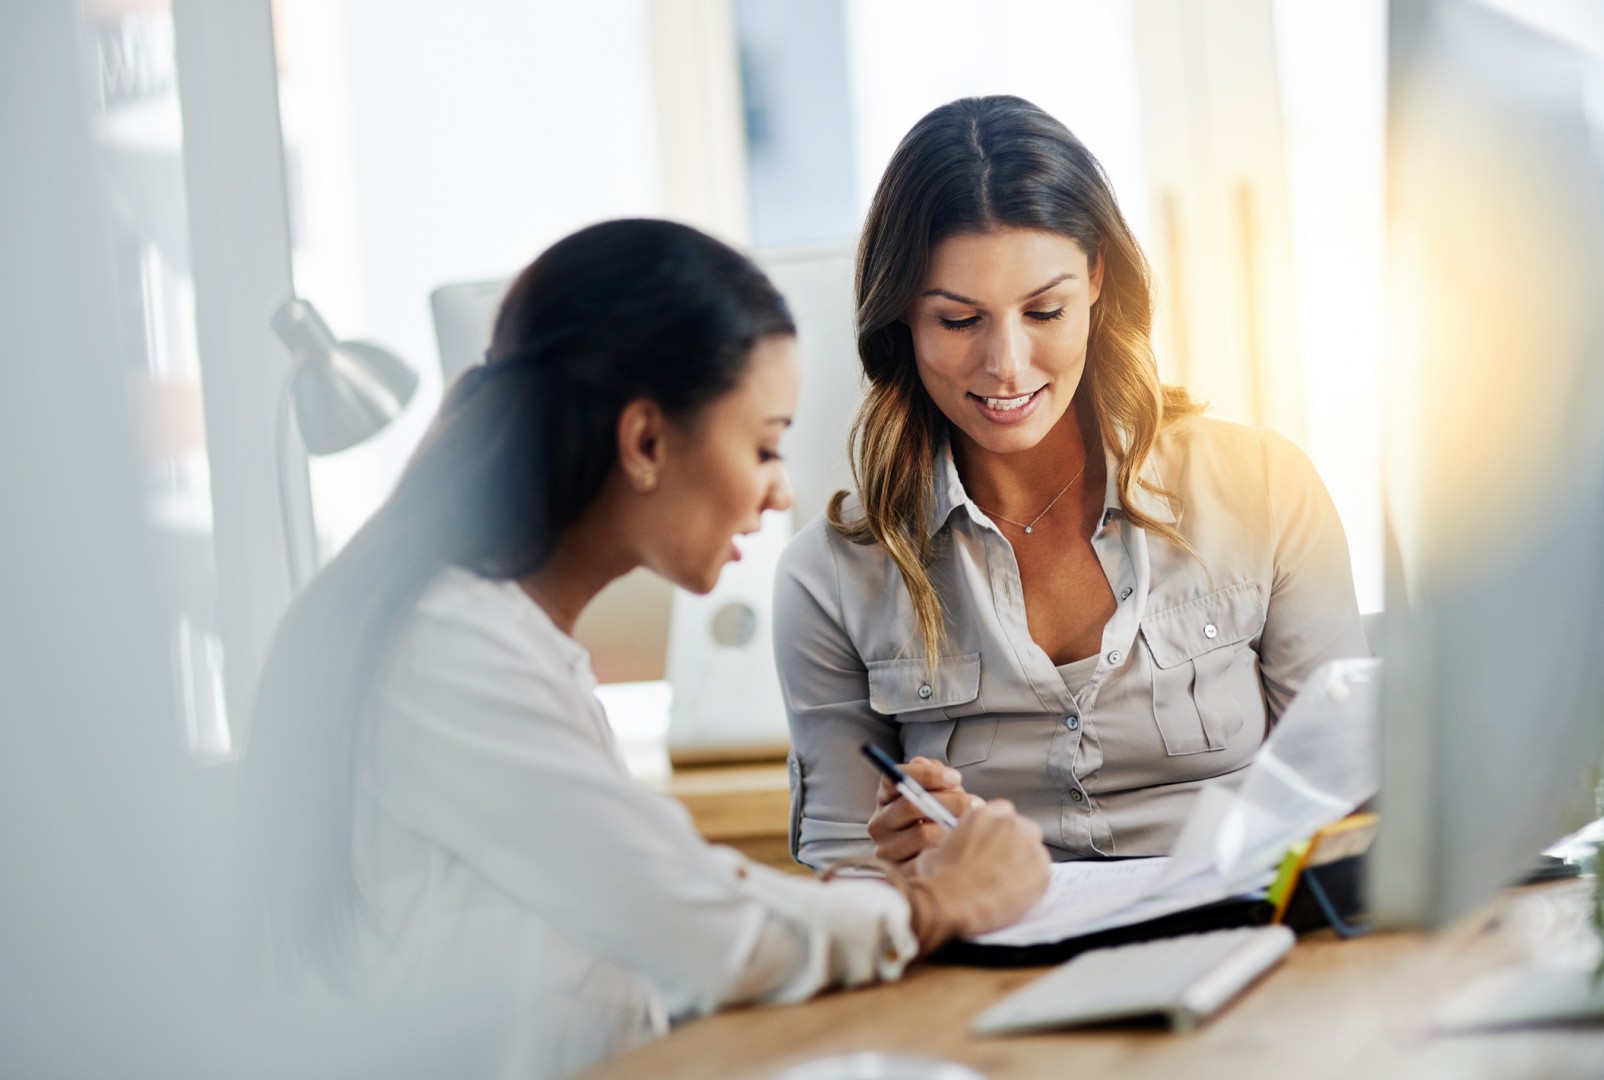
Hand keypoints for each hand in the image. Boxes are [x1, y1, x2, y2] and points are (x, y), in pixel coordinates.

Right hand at [866, 756, 978, 868]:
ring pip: (923, 833)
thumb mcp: (939, 793)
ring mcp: (886, 849)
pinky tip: (959, 848)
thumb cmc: (939, 818)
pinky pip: (928, 861)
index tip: (955, 778)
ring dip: (952, 829)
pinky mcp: (899, 873)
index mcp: (885, 797)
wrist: (944, 860)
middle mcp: (879, 823)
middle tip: (974, 804)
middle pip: (911, 804)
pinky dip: (948, 852)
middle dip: (949, 801)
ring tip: (970, 829)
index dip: (927, 775)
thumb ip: (934, 775)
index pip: (895, 778)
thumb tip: (927, 765)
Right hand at [905, 799, 1049, 951]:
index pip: (1002, 811)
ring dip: (1025, 863)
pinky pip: (1043, 873)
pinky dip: (1033, 883)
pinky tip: (1017, 894)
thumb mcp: (934, 853)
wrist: (954, 903)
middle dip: (1015, 844)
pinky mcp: (1042, 871)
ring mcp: (1029, 846)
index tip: (994, 842)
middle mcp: (1010, 824)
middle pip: (1023, 828)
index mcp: (984, 814)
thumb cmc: (943, 880)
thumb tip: (946, 852)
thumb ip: (948, 844)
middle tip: (1001, 865)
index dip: (998, 829)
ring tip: (1009, 882)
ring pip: (1035, 851)